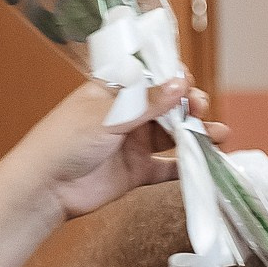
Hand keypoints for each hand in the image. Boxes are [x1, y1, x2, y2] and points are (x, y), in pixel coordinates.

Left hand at [21, 77, 224, 222]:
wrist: (46, 188)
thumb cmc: (64, 142)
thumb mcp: (107, 115)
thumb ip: (147, 103)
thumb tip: (180, 83)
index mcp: (114, 93)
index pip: (150, 78)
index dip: (172, 78)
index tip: (188, 83)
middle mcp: (127, 116)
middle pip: (168, 106)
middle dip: (190, 106)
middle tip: (201, 110)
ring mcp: (134, 144)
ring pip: (174, 136)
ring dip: (197, 135)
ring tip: (220, 135)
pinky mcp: (139, 171)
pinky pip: (170, 168)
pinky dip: (189, 167)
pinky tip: (208, 164)